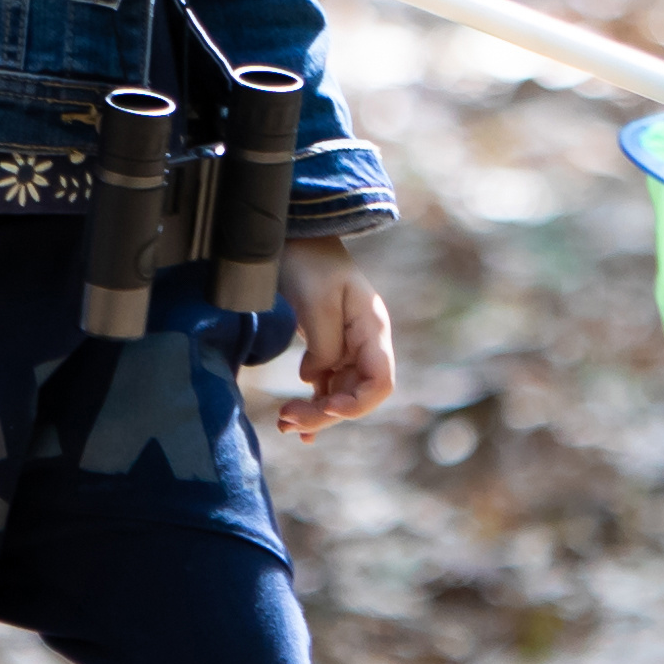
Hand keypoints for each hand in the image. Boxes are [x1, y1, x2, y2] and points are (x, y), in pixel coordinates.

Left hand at [272, 248, 399, 434]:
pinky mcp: (328, 349)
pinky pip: (325, 386)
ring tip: (284, 423)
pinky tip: (292, 424)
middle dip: (325, 415)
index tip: (327, 407)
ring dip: (314, 414)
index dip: (357, 403)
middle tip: (287, 420)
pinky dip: (311, 406)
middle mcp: (365, 343)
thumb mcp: (317, 302)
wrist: (295, 239)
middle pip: (356, 395)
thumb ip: (324, 345)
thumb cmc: (310, 263)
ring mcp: (348, 348)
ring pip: (338, 395)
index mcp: (372, 329)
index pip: (380, 382)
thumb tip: (316, 380)